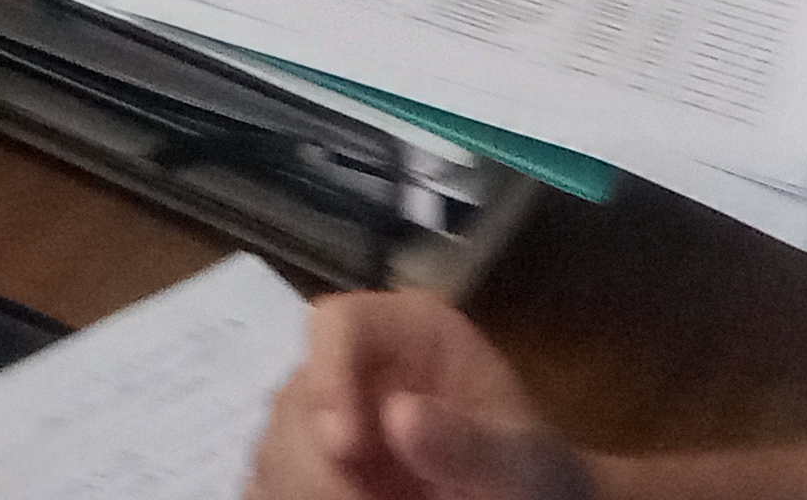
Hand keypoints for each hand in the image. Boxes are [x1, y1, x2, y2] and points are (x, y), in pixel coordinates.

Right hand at [249, 294, 593, 499]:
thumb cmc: (536, 476)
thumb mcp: (524, 461)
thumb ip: (472, 442)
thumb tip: (400, 417)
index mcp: (408, 334)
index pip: (339, 322)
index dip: (328, 374)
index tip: (344, 444)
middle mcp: (355, 367)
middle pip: (294, 398)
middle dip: (314, 466)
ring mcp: (326, 421)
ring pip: (273, 449)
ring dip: (300, 491)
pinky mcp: (310, 471)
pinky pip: (269, 485)